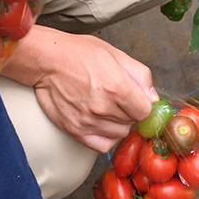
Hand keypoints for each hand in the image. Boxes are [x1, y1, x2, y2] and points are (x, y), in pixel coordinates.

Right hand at [30, 33, 155, 151]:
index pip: (145, 110)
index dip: (142, 103)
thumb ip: (139, 74)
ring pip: (120, 133)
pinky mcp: (76, 130)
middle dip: (129, 110)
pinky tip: (102, 123)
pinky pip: (103, 145)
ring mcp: (89, 121)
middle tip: (116, 97)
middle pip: (132, 122)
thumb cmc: (77, 53)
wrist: (46, 60)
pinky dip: (107, 137)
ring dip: (118, 122)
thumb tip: (153, 96)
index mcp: (117, 86)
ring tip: (106, 107)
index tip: (136, 98)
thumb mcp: (113, 53)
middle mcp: (104, 107)